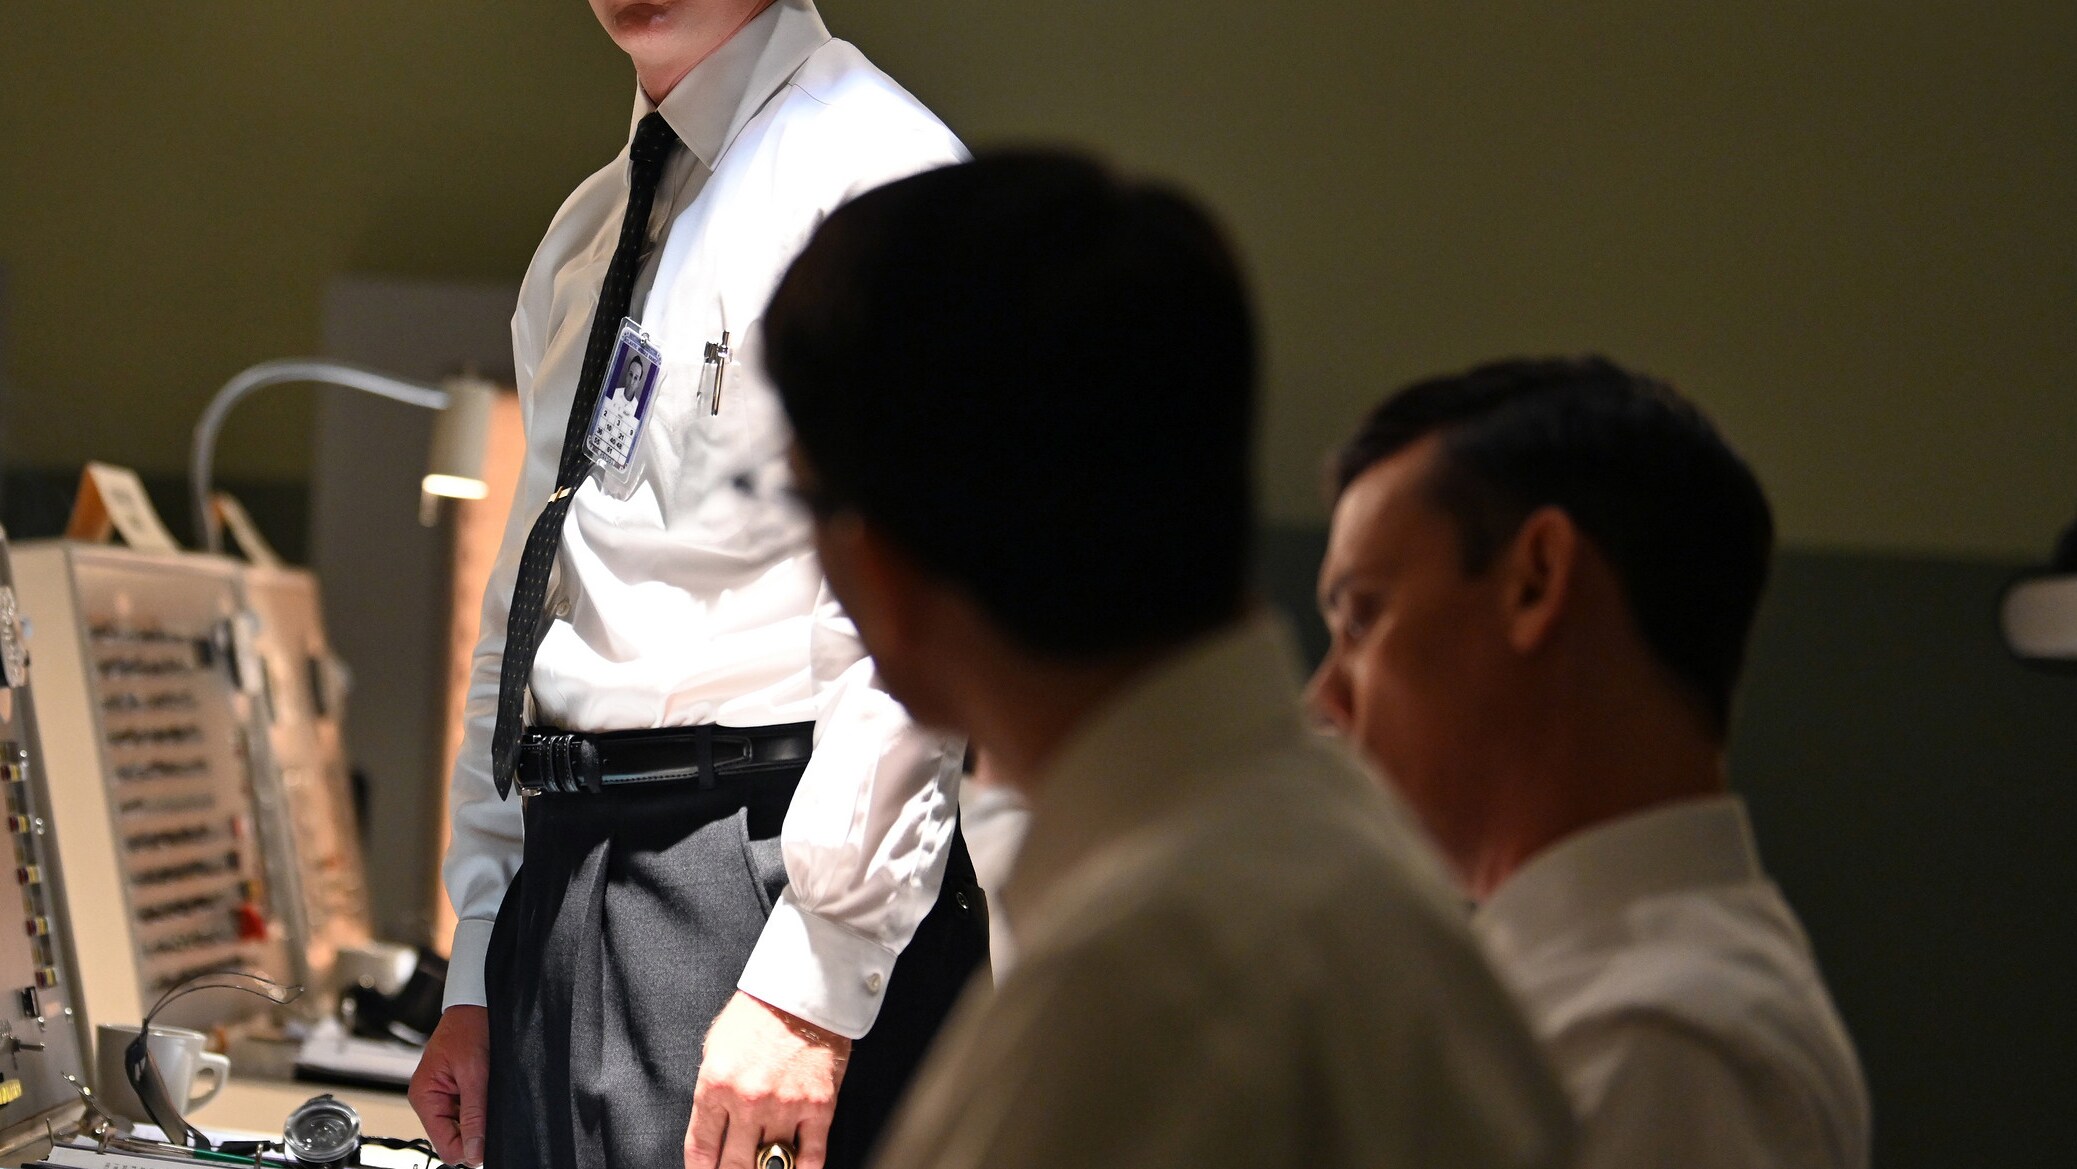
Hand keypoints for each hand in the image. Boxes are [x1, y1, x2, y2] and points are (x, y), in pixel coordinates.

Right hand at [408, 1005, 489, 1166]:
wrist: (478, 1004)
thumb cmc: (469, 1029)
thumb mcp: (475, 1074)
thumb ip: (474, 1115)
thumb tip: (475, 1153)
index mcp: (425, 1098)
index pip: (445, 1146)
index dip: (469, 1149)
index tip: (490, 1143)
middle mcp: (431, 1100)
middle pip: (455, 1139)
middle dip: (476, 1131)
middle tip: (493, 1109)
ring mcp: (444, 1096)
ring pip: (466, 1127)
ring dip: (481, 1118)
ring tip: (490, 1093)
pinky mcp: (458, 1090)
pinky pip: (471, 1112)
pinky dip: (484, 1107)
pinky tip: (490, 1091)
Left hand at [684, 992, 852, 1168]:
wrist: (803, 990)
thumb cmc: (758, 1014)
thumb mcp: (716, 1048)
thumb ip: (714, 1092)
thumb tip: (714, 1130)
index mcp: (716, 1085)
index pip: (702, 1148)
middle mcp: (748, 1100)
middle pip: (735, 1165)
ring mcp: (785, 1105)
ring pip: (772, 1164)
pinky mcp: (818, 1105)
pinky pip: (810, 1156)